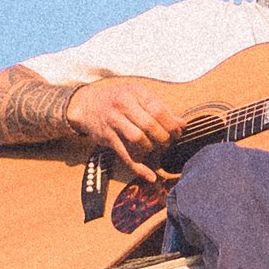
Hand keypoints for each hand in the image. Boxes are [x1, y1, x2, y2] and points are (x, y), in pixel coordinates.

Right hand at [64, 77, 189, 182]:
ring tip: (155, 148)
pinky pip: (125, 155)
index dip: (171, 126)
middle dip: (163, 138)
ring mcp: (113, 121)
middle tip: (167, 143)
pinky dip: (139, 168)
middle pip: (150, 126)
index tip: (177, 134)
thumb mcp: (138, 97)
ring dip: (151, 148)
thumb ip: (160, 109)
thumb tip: (182, 124)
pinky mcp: (107, 137)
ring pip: (138, 139)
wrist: (87, 104)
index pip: (159, 111)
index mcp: (136, 92)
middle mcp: (123, 104)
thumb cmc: (118, 100)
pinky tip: (150, 176)